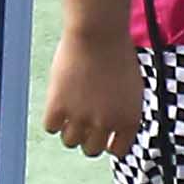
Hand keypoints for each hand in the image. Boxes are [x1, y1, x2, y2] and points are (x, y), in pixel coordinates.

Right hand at [44, 28, 144, 161]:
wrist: (98, 34)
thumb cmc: (117, 53)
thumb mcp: (132, 88)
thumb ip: (123, 112)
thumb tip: (109, 130)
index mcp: (129, 119)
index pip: (118, 150)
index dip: (108, 142)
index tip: (102, 134)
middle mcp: (106, 123)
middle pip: (91, 150)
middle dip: (87, 137)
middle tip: (83, 121)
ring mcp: (81, 117)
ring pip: (70, 141)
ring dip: (69, 128)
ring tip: (71, 108)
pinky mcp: (58, 107)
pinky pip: (51, 127)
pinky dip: (53, 118)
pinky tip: (58, 103)